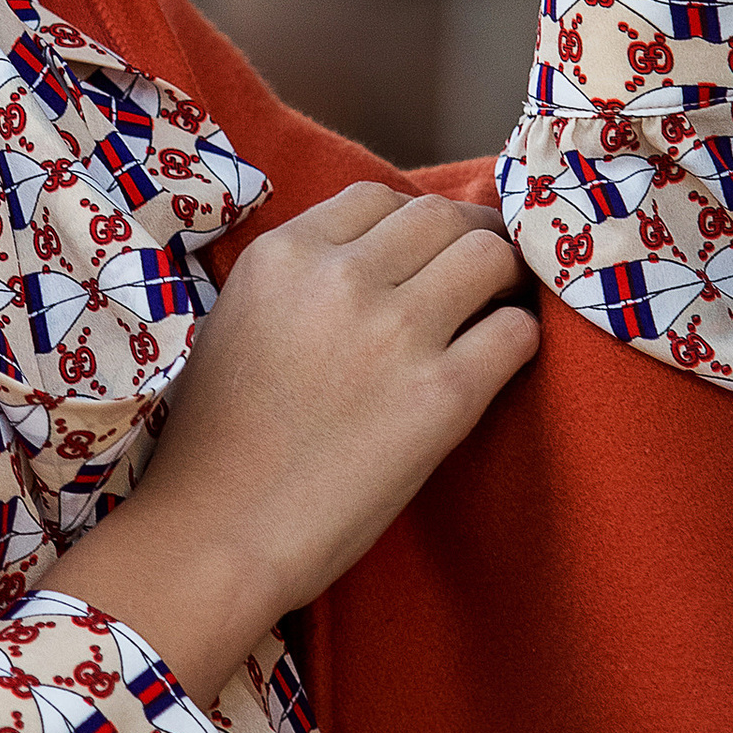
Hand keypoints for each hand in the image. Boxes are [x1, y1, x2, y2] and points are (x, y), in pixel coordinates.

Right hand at [45, 181, 537, 702]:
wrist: (214, 535)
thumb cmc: (213, 445)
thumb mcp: (235, 322)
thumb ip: (295, 280)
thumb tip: (366, 264)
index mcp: (283, 255)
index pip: (377, 197)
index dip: (412, 222)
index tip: (423, 253)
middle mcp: (341, 277)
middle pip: (442, 216)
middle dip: (470, 238)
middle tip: (480, 275)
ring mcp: (395, 332)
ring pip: (490, 257)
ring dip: (503, 280)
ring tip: (496, 310)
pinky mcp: (441, 397)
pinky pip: (514, 334)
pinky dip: (518, 339)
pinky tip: (502, 360)